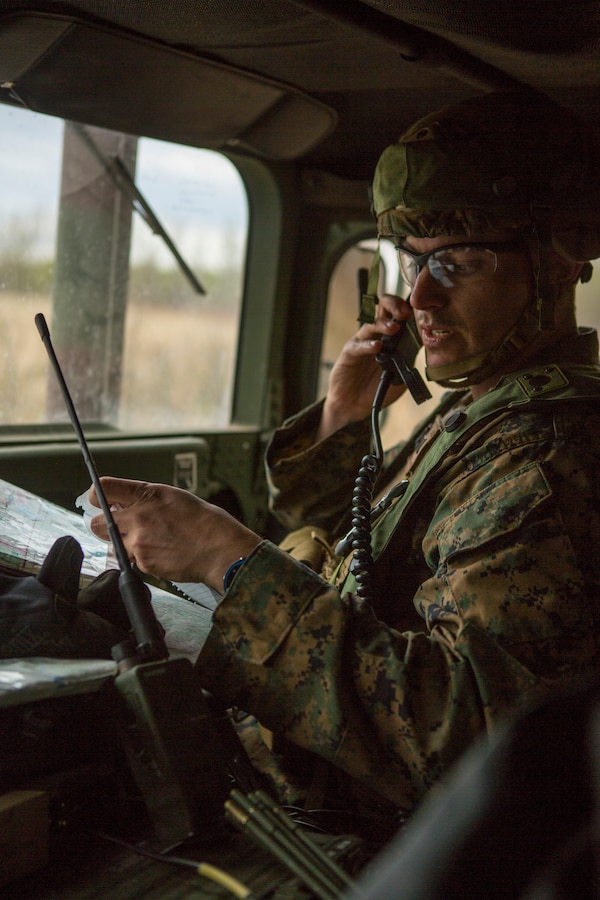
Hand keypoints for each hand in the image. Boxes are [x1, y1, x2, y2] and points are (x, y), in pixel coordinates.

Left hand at [88, 477, 260, 589]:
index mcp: (147, 495)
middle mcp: (138, 518)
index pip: (104, 488)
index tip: (98, 499)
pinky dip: (142, 558)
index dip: (97, 495)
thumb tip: (123, 502)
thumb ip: (144, 498)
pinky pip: (131, 560)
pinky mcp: (142, 564)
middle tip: (122, 525)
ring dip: (126, 543)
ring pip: (115, 545)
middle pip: (97, 523)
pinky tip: (162, 552)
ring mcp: (138, 543)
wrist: (220, 549)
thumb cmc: (204, 522)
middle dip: (105, 524)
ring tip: (153, 541)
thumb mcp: (173, 496)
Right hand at [317, 294, 413, 439]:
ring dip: (384, 324)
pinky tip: (377, 347)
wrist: (355, 406)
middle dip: (395, 306)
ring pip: (372, 324)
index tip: (422, 313)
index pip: (402, 316)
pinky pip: (358, 345)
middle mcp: (379, 336)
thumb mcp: (403, 377)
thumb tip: (424, 347)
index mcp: (394, 339)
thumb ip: (411, 361)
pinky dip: (368, 344)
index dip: (411, 311)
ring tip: (394, 328)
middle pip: (385, 309)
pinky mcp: (350, 352)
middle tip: (405, 312)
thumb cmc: (379, 389)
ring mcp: (363, 342)